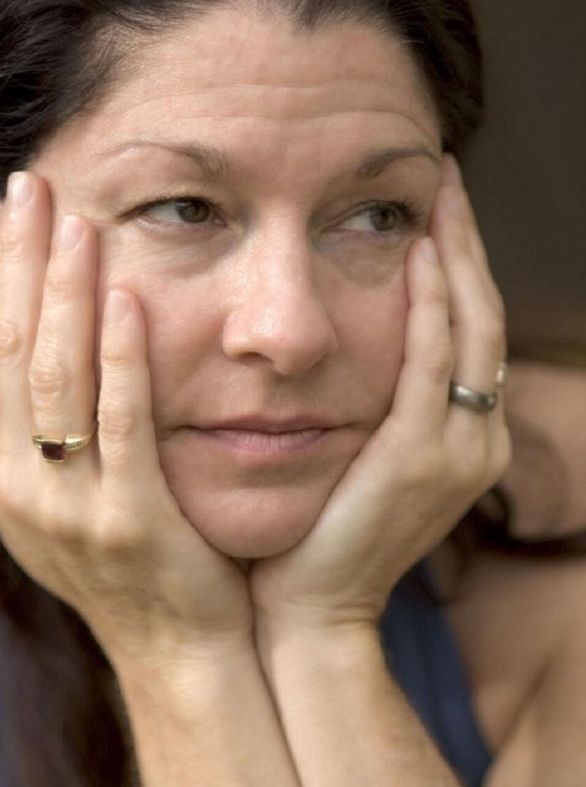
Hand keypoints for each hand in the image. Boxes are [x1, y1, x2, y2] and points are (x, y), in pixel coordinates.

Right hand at [0, 172, 251, 662]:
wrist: (178, 643)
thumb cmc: (133, 552)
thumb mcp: (67, 485)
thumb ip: (47, 416)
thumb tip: (42, 326)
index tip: (13, 205)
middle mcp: (11, 487)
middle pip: (8, 350)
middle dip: (20, 261)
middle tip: (36, 182)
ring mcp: (64, 509)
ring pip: (52, 378)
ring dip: (62, 292)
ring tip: (79, 221)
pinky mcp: (127, 520)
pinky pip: (120, 423)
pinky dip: (120, 358)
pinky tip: (127, 298)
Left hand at [249, 155, 511, 630]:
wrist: (307, 608)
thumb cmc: (315, 532)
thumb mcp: (354, 460)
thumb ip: (366, 404)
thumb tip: (338, 342)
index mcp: (460, 439)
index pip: (466, 333)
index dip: (459, 266)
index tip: (436, 209)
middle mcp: (473, 440)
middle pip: (480, 318)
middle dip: (466, 243)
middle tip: (446, 178)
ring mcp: (455, 449)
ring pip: (468, 329)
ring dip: (456, 256)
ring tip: (439, 194)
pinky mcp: (418, 456)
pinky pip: (431, 360)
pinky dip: (430, 304)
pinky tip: (421, 252)